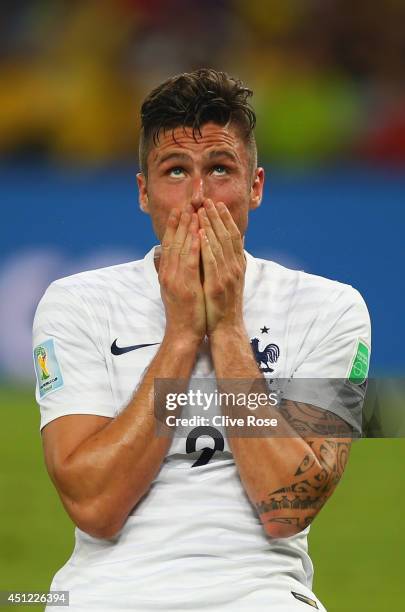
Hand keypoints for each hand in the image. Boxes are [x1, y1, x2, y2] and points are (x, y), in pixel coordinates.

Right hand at [158, 206, 205, 344]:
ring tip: (193, 211)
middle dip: (180, 221)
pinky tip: (198, 233)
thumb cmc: (185, 311)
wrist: (183, 333)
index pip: (169, 244)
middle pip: (173, 242)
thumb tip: (181, 257)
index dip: (173, 226)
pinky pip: (189, 262)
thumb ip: (178, 271)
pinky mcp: (185, 287)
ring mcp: (175, 280)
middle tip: (186, 203)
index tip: (179, 209)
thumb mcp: (178, 288)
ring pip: (180, 248)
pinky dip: (193, 246)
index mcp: (167, 273)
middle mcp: (168, 273)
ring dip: (186, 228)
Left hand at [198, 199, 245, 335]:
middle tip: (208, 200)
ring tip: (202, 210)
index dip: (226, 219)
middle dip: (217, 217)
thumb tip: (227, 243)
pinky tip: (200, 234)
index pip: (233, 236)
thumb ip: (228, 261)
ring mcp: (227, 276)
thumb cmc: (223, 304)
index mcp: (237, 265)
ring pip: (219, 245)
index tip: (217, 204)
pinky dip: (207, 246)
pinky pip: (211, 261)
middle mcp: (234, 267)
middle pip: (227, 236)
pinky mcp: (217, 285)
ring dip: (211, 226)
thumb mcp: (228, 279)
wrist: (225, 327)